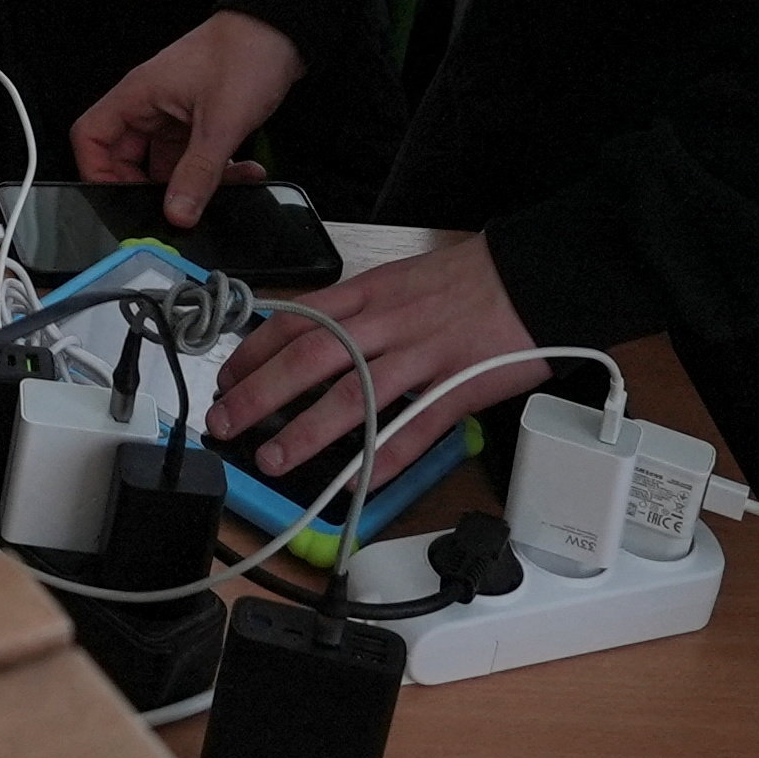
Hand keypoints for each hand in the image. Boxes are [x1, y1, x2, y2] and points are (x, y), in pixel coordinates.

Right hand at [71, 9, 302, 225]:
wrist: (281, 31)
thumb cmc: (245, 52)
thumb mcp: (221, 122)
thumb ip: (198, 172)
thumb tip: (177, 213)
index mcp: (139, 95)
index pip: (91, 137)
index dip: (96, 172)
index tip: (118, 201)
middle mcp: (150, 104)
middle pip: (127, 157)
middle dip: (152, 187)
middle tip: (174, 206)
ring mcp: (174, 111)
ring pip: (166, 161)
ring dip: (192, 181)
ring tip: (224, 187)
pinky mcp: (199, 118)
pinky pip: (193, 155)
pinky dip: (214, 170)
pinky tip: (243, 172)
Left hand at [204, 233, 549, 487]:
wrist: (535, 275)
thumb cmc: (469, 279)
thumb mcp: (400, 279)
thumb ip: (358, 310)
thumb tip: (310, 338)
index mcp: (368, 293)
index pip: (295, 319)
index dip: (253, 351)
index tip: (225, 377)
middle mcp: (386, 323)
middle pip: (308, 358)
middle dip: (258, 393)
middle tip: (224, 420)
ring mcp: (421, 356)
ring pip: (352, 396)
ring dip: (305, 432)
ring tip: (272, 458)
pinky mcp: (457, 388)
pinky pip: (412, 430)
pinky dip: (381, 460)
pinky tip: (355, 482)